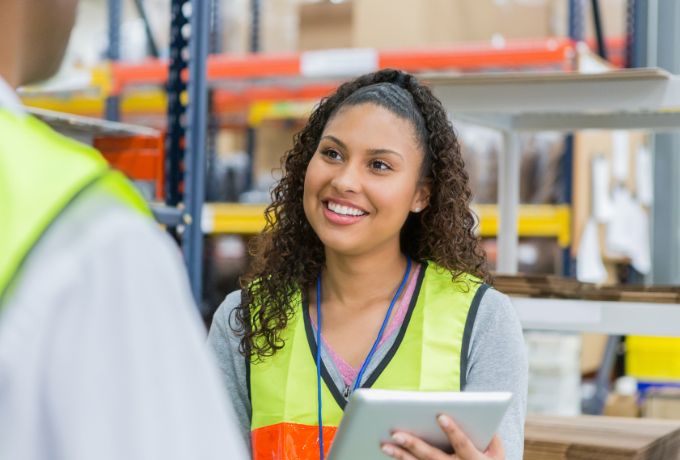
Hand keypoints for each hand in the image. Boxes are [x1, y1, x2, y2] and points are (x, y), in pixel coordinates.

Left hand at [380, 414, 503, 459]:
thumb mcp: (498, 452)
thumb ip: (491, 435)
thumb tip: (481, 413)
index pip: (462, 444)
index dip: (452, 430)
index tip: (440, 416)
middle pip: (432, 457)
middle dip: (414, 445)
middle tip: (396, 434)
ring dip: (401, 456)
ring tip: (385, 445)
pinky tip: (390, 453)